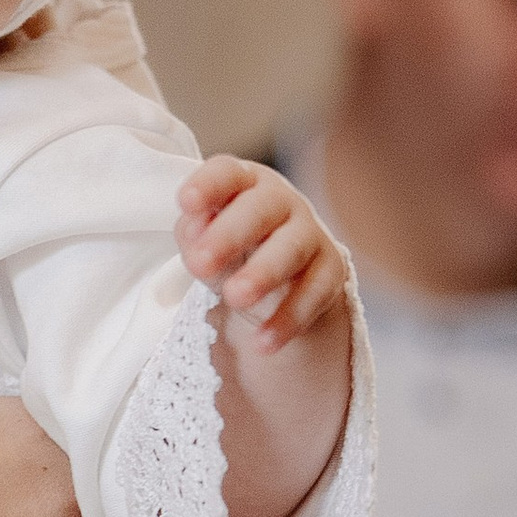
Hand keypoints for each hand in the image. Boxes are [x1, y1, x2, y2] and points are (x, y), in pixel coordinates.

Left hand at [177, 156, 346, 341]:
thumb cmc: (230, 249)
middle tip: (199, 264)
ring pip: (291, 248)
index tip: (186, 201)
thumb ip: (194, 233)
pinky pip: (314, 294)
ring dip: (263, 273)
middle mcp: (280, 201)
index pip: (227, 173)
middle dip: (230, 234)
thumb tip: (195, 231)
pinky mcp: (331, 271)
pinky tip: (263, 342)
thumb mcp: (204, 241)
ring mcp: (309, 234)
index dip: (209, 184)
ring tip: (235, 298)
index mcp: (243, 184)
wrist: (278, 281)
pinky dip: (288, 319)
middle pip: (260, 209)